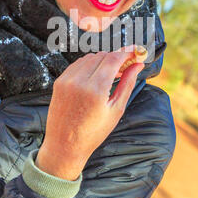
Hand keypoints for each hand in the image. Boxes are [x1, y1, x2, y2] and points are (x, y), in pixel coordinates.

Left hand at [36, 47, 144, 179]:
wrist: (64, 146)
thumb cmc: (93, 133)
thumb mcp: (116, 110)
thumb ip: (127, 84)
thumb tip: (138, 65)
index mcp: (95, 89)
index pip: (113, 58)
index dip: (126, 52)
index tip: (136, 50)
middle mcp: (79, 81)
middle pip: (102, 56)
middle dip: (116, 57)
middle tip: (127, 65)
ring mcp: (66, 80)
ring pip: (89, 57)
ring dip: (103, 60)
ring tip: (113, 73)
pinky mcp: (59, 82)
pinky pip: (77, 64)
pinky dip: (89, 65)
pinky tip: (97, 75)